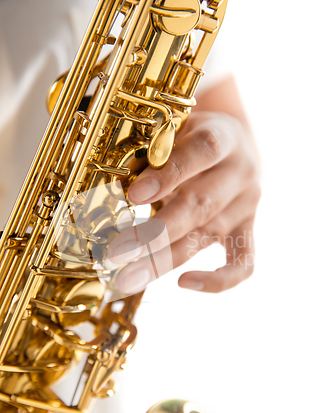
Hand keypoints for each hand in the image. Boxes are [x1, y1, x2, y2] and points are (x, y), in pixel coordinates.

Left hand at [108, 79, 260, 294]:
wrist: (232, 143)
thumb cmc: (191, 136)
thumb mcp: (175, 128)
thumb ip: (151, 153)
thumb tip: (112, 188)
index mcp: (225, 136)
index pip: (202, 151)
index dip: (170, 174)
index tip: (133, 196)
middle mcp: (241, 172)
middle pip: (202, 205)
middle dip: (156, 233)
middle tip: (117, 254)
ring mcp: (246, 205)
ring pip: (208, 237)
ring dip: (165, 261)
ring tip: (127, 279)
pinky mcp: (246, 230)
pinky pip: (243, 262)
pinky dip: (218, 280)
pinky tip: (184, 283)